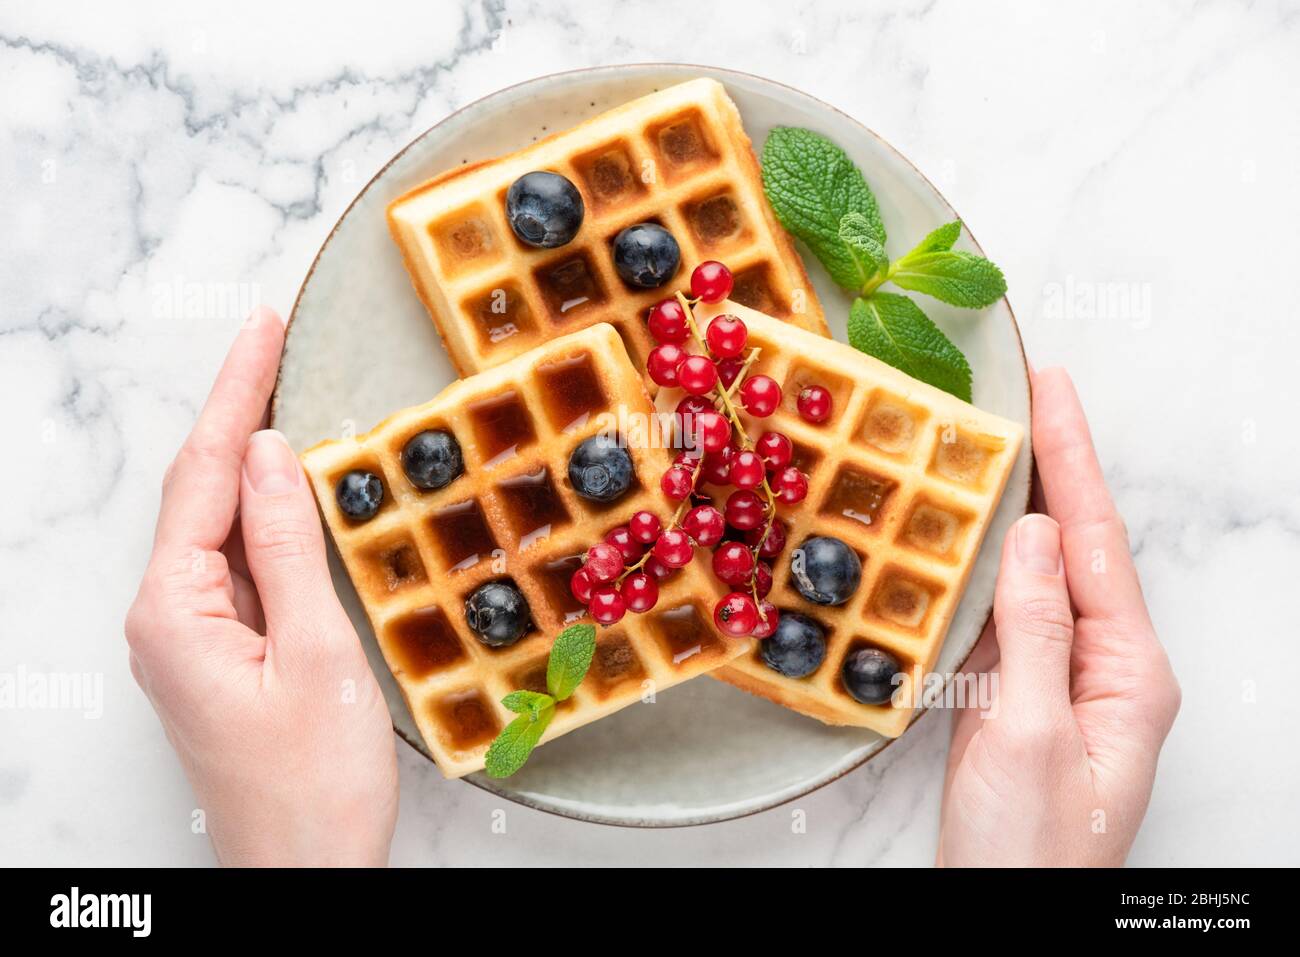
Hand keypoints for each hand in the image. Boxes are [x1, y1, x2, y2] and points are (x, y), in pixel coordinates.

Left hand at [125, 308, 397, 866]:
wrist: (306, 875)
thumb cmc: (314, 786)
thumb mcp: (316, 654)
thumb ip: (286, 549)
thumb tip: (270, 457)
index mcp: (176, 614)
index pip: (204, 477)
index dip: (236, 395)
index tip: (261, 327)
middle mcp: (169, 619)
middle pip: (201, 492)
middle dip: (236, 411)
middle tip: (271, 339)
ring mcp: (194, 638)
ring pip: (221, 526)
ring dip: (251, 460)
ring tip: (281, 389)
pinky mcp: (223, 653)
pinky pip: (241, 565)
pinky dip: (267, 517)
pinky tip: (293, 491)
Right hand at [938, 367, 1179, 866]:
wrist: (1002, 910)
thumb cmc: (1027, 849)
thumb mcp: (1028, 736)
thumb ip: (1034, 630)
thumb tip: (1026, 534)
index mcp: (1127, 672)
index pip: (1096, 542)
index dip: (1073, 458)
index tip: (1054, 389)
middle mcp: (1102, 665)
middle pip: (1075, 545)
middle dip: (1055, 465)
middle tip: (1030, 391)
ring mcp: (1060, 678)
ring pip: (1035, 574)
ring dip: (1014, 507)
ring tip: (994, 445)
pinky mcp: (1019, 694)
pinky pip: (1003, 612)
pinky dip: (979, 564)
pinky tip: (962, 534)